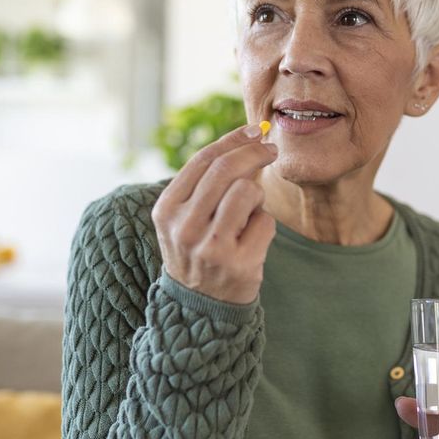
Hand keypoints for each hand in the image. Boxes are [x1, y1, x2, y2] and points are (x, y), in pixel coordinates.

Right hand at [152, 124, 277, 304]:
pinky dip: (264, 225)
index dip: (232, 140)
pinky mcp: (239, 264)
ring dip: (256, 196)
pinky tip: (251, 241)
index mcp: (167, 210)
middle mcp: (184, 227)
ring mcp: (211, 247)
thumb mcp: (186, 217)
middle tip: (271, 150)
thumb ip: (208, 182)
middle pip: (227, 169)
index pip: (203, 160)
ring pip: (248, 192)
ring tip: (248, 214)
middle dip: (255, 153)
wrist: (198, 307)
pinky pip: (265, 221)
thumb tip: (249, 138)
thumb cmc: (197, 250)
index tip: (254, 131)